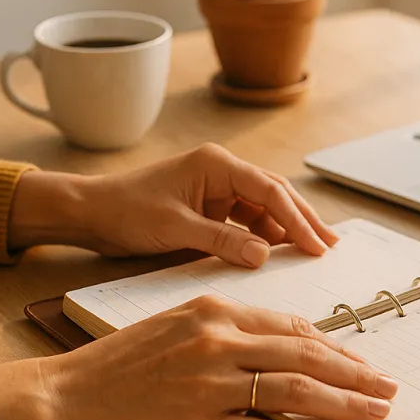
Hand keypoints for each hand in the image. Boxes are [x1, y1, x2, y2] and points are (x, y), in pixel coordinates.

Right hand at [0, 295, 398, 419]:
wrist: (66, 397)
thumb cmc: (116, 363)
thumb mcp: (174, 323)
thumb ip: (225, 327)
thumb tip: (278, 343)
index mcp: (214, 311)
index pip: (291, 328)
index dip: (333, 346)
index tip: (358, 361)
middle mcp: (220, 342)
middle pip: (306, 357)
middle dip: (356, 373)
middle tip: (387, 386)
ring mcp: (212, 386)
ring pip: (297, 393)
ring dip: (345, 404)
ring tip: (377, 413)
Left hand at [8, 143, 338, 265]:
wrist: (90, 214)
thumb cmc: (124, 211)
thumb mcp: (174, 228)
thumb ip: (221, 241)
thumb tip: (264, 254)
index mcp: (216, 165)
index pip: (269, 191)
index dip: (297, 218)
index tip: (316, 244)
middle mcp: (221, 171)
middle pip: (275, 194)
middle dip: (303, 220)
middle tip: (329, 246)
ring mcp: (216, 189)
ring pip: (264, 208)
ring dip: (287, 229)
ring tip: (312, 251)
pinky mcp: (210, 207)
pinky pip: (246, 220)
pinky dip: (264, 236)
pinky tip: (278, 252)